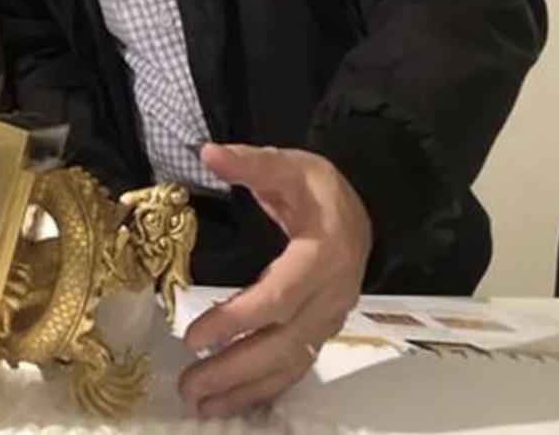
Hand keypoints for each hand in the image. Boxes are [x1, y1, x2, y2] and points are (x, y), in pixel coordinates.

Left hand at [178, 143, 372, 419]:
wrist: (368, 208)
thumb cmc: (319, 188)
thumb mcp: (290, 165)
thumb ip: (251, 163)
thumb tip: (208, 153)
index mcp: (322, 256)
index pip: (277, 298)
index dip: (236, 319)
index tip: (193, 336)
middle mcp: (329, 296)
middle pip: (282, 344)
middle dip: (235, 369)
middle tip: (190, 385)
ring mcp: (328, 319)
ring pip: (289, 363)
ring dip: (246, 388)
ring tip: (202, 405)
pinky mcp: (322, 330)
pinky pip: (295, 367)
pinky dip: (264, 389)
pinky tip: (232, 402)